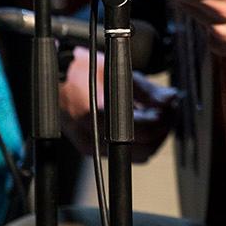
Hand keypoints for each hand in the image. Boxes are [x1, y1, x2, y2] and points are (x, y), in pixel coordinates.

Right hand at [61, 48, 178, 161]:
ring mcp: (93, 147)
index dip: (161, 120)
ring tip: (157, 112)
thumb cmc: (80, 70)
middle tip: (167, 108)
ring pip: (141, 155)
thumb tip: (170, 100)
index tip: (167, 106)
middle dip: (162, 128)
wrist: (55, 75)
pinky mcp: (94, 148)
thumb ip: (145, 89)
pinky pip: (129, 152)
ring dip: (155, 134)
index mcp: (95, 117)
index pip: (142, 132)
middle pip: (146, 150)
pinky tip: (142, 118)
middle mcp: (92, 138)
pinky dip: (142, 138)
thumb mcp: (115, 71)